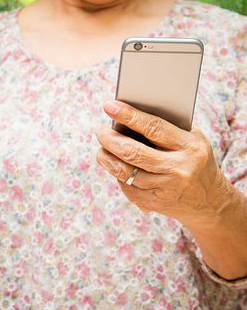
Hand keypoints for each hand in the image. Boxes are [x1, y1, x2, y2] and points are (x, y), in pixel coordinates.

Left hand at [95, 100, 230, 229]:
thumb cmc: (194, 159)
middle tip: (100, 130)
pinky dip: (116, 173)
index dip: (129, 116)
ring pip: (124, 171)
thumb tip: (127, 113)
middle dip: (109, 139)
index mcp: (190, 147)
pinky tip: (114, 164)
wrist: (210, 200)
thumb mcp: (191, 139)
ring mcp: (166, 188)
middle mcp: (179, 169)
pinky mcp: (154, 203)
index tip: (109, 106)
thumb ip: (166, 126)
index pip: (154, 128)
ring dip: (106, 157)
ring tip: (101, 147)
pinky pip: (126, 186)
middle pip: (133, 152)